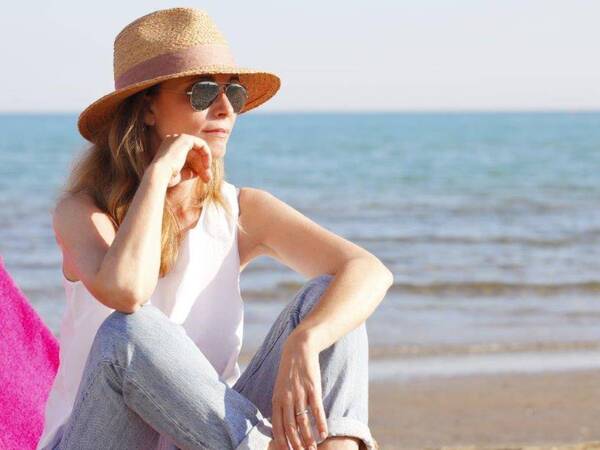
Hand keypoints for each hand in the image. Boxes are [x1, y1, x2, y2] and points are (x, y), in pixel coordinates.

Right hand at [151, 133, 211, 187]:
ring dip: (204, 164)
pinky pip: (201, 144)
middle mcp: (171, 140)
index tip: (203, 179)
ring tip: (207, 177)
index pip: (187, 157)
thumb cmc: (166, 177)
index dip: (197, 168)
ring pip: (198, 150)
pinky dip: (206, 155)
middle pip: (194, 154)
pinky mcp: (185, 138)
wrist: (160, 173)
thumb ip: (187, 172)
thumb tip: (196, 173)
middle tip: (207, 180)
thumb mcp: (179, 175)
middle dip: (202, 167)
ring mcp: (177, 138)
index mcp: (168, 148)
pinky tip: (207, 166)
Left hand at [270, 335, 327, 449]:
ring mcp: (300, 394)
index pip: (277, 425)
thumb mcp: (280, 387)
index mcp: (277, 399)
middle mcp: (287, 398)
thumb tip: (282, 423)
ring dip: (308, 438)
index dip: (281, 441)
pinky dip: (320, 423)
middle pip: (290, 427)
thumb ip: (281, 404)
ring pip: (303, 421)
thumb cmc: (289, 371)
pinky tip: (323, 434)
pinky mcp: (313, 388)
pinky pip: (316, 410)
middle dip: (295, 444)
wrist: (299, 348)